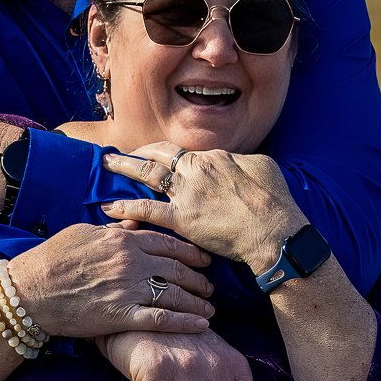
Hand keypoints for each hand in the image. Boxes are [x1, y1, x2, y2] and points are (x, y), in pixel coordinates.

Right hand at [7, 224, 215, 338]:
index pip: (167, 242)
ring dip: (197, 301)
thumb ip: (113, 229)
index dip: (190, 251)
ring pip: (174, 294)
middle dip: (198, 278)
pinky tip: (200, 325)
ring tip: (209, 307)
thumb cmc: (52, 259)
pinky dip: (185, 322)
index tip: (204, 259)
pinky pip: (161, 320)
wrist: (30, 291)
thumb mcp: (83, 233)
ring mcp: (127, 291)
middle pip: (177, 268)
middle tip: (210, 286)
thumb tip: (134, 223)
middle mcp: (131, 263)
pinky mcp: (121, 317)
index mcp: (122, 241)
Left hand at [101, 144, 306, 268]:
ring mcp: (186, 193)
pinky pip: (147, 210)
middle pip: (159, 153)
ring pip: (147, 174)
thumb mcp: (261, 167)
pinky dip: (126, 208)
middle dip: (137, 151)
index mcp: (214, 157)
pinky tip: (108, 208)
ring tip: (105, 164)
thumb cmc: (275, 200)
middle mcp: (195, 169)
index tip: (155, 154)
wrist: (274, 229)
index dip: (166, 152)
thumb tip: (232, 160)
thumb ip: (239, 161)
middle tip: (120, 152)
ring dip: (124, 167)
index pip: (184, 152)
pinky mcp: (181, 219)